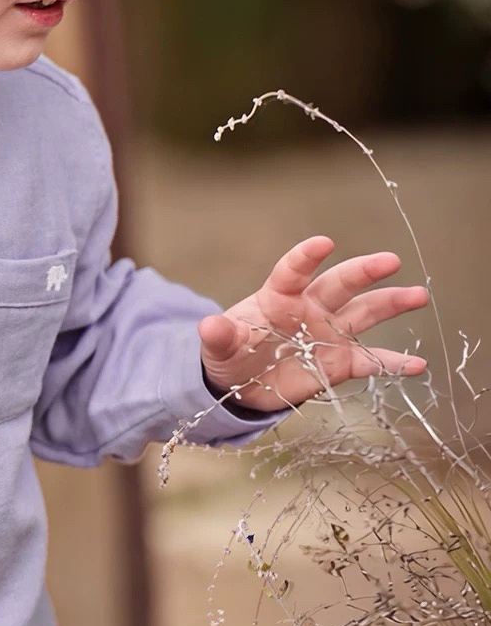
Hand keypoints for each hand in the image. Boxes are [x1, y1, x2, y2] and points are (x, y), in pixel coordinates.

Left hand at [199, 236, 428, 412]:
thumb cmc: (231, 354)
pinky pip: (370, 360)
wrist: (243, 383)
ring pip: (364, 313)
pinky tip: (418, 364)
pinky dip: (393, 363)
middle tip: (390, 260)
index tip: (323, 243)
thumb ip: (218, 337)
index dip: (306, 257)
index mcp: (278, 298)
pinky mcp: (340, 362)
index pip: (293, 271)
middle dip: (364, 271)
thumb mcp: (218, 348)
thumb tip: (207, 326)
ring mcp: (329, 333)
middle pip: (340, 284)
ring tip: (418, 295)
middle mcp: (311, 308)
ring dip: (391, 303)